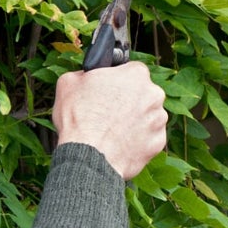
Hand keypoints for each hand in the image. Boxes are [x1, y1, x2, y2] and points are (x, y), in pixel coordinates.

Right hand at [53, 63, 166, 178]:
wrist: (89, 156)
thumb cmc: (80, 119)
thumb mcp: (69, 83)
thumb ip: (85, 74)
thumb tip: (86, 76)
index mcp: (136, 74)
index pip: (131, 71)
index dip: (117, 81)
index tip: (107, 90)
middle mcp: (154, 94)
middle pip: (142, 94)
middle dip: (128, 101)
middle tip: (108, 112)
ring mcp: (159, 119)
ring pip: (148, 116)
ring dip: (134, 121)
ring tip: (112, 131)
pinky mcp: (159, 142)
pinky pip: (149, 137)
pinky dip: (138, 140)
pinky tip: (120, 144)